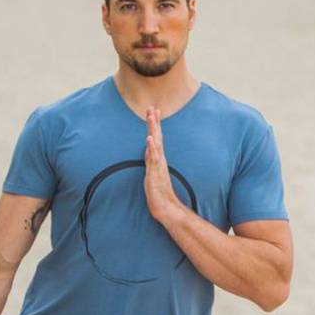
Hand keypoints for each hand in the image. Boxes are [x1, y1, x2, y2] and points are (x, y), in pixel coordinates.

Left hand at [144, 107, 181, 224]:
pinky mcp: (155, 172)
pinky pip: (153, 158)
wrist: (165, 206)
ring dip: (154, 130)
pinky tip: (149, 138)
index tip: (154, 111)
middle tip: (152, 107)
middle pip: (157, 137)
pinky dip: (152, 147)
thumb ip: (151, 161)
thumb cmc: (158, 192)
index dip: (155, 125)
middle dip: (154, 122)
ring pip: (156, 144)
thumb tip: (149, 151)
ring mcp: (158, 165)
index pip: (157, 138)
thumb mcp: (152, 173)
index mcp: (158, 159)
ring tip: (152, 116)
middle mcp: (159, 159)